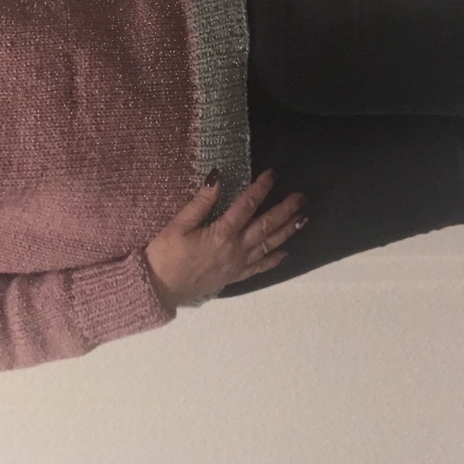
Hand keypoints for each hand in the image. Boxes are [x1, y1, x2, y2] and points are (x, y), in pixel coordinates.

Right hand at [143, 168, 307, 308]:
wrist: (160, 288)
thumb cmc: (165, 254)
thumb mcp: (178, 224)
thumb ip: (201, 202)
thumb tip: (218, 177)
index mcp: (222, 233)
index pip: (247, 205)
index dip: (261, 188)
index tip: (273, 174)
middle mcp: (236, 249)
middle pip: (266, 226)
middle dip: (285, 210)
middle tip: (302, 198)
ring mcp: (237, 264)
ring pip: (268, 245)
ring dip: (286, 231)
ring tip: (303, 219)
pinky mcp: (234, 276)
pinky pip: (259, 267)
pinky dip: (274, 260)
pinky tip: (285, 253)